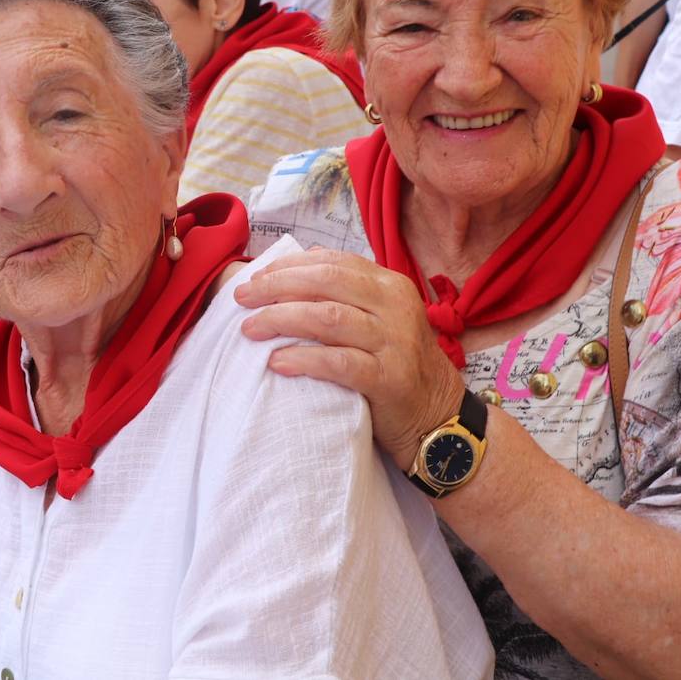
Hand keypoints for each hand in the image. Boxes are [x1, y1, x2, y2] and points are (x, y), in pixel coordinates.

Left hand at [233, 247, 463, 469]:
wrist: (438, 417)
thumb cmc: (396, 365)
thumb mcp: (380, 319)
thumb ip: (346, 293)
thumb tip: (294, 266)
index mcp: (389, 285)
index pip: (332, 261)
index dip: (289, 266)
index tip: (255, 276)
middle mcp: (395, 307)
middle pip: (326, 282)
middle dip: (277, 286)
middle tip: (242, 298)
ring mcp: (395, 342)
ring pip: (328, 317)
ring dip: (281, 319)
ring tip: (250, 328)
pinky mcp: (390, 379)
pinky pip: (339, 363)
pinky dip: (304, 359)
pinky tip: (277, 362)